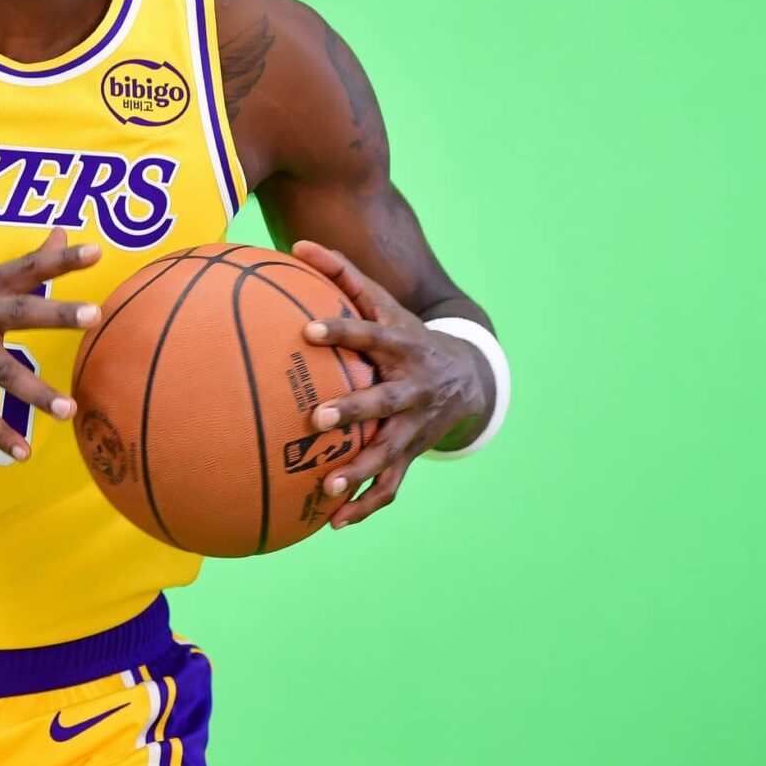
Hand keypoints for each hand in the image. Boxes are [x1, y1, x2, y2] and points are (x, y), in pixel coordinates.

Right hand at [0, 231, 102, 460]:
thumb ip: (20, 265)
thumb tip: (61, 233)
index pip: (28, 267)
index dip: (62, 259)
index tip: (96, 252)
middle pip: (21, 311)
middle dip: (57, 313)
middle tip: (93, 315)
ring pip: (3, 370)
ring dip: (37, 392)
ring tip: (69, 410)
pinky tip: (23, 452)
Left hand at [293, 240, 489, 527]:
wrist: (469, 378)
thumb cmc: (407, 335)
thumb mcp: (384, 302)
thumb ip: (342, 273)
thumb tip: (296, 244)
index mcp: (402, 347)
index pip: (370, 335)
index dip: (342, 331)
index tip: (308, 331)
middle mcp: (411, 389)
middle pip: (384, 402)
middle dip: (355, 411)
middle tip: (319, 419)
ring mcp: (414, 426)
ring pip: (389, 453)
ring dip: (360, 472)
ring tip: (327, 488)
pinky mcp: (411, 454)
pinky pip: (391, 486)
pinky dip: (365, 505)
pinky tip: (333, 522)